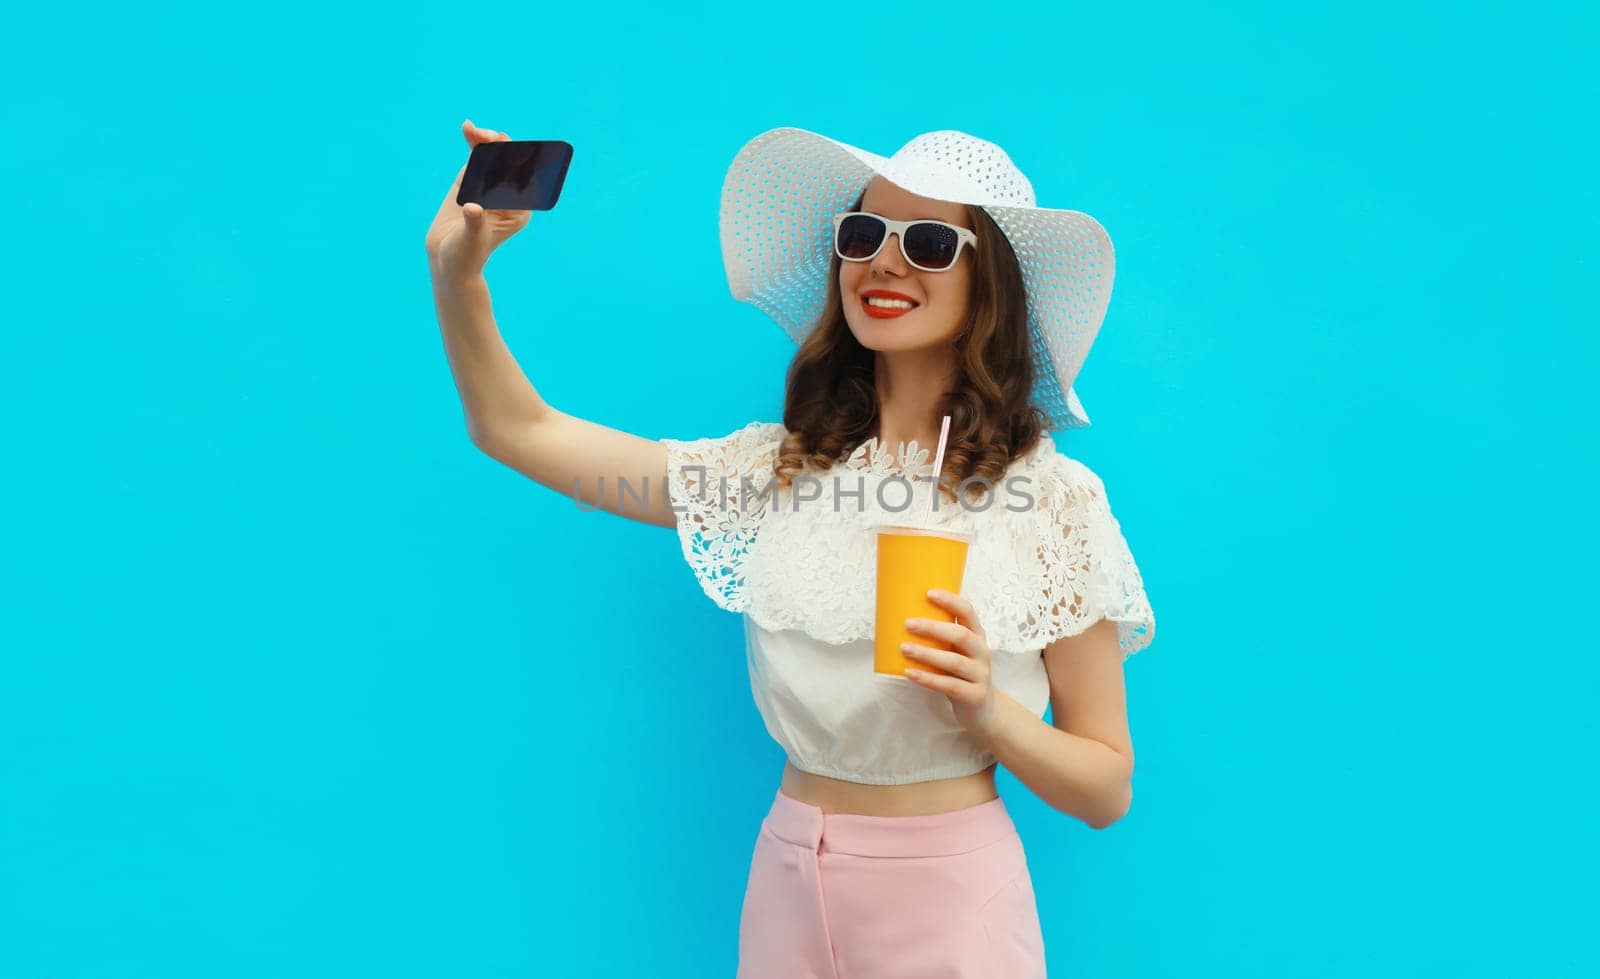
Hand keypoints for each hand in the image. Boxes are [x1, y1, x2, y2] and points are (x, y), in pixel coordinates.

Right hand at [424, 119, 533, 280]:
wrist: (448, 259)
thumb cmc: (465, 255)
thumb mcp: (471, 240)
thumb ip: (474, 222)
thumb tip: (472, 207)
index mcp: (518, 210)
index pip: (522, 182)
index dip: (516, 164)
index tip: (507, 151)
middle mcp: (508, 196)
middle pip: (510, 165)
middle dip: (501, 148)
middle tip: (489, 137)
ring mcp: (490, 187)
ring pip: (493, 157)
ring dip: (486, 141)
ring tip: (474, 130)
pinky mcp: (472, 182)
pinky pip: (476, 158)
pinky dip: (474, 144)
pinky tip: (468, 129)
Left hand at [901, 589, 1000, 740]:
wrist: (982, 709)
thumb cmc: (960, 673)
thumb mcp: (956, 651)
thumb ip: (939, 637)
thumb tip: (898, 619)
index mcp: (977, 635)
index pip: (968, 612)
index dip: (951, 601)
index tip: (929, 593)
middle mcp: (982, 652)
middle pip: (961, 635)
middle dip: (934, 628)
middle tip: (908, 624)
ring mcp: (980, 675)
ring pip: (954, 662)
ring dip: (928, 654)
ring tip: (904, 648)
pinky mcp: (974, 696)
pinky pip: (950, 686)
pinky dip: (928, 679)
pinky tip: (910, 673)